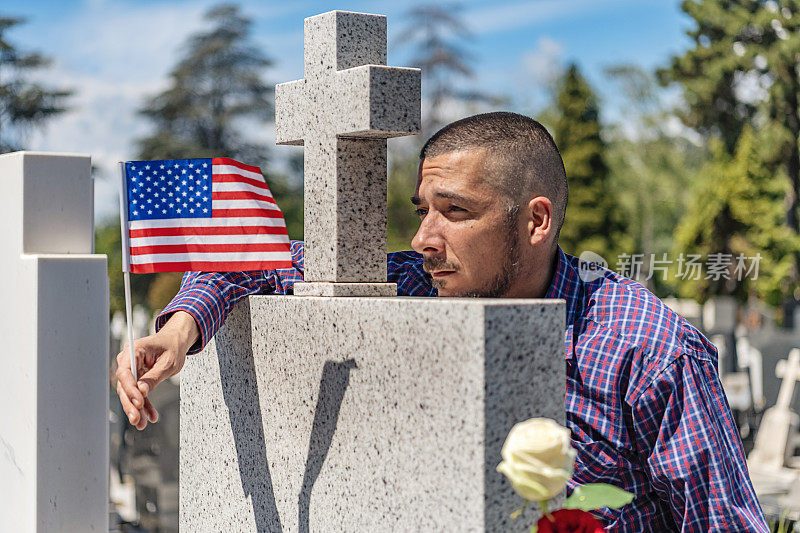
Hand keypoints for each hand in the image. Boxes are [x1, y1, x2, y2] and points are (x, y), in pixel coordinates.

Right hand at [114, 311, 197, 430]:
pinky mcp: (136, 378)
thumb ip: (154, 377)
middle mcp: (128, 360)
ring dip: (136, 409)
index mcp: (134, 350)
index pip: (124, 372)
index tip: (138, 401)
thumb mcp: (168, 363)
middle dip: (130, 404)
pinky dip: (144, 405)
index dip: (130, 389)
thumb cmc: (172, 347)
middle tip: (136, 419)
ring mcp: (131, 370)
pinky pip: (138, 393)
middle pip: (124, 385)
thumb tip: (141, 391)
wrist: (176, 342)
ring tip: (142, 423)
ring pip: (130, 393)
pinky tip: (150, 416)